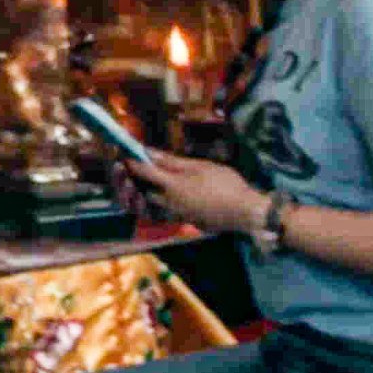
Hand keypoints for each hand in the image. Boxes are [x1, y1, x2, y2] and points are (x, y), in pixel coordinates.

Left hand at [124, 149, 262, 236]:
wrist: (246, 213)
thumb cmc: (227, 185)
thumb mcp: (201, 167)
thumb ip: (172, 161)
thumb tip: (149, 152)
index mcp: (172, 186)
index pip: (142, 172)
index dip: (131, 161)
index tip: (126, 154)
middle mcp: (168, 202)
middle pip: (141, 190)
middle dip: (132, 179)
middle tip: (131, 167)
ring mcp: (174, 214)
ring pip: (149, 203)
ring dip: (142, 191)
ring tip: (146, 180)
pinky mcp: (183, 221)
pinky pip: (162, 212)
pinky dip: (156, 202)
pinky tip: (165, 193)